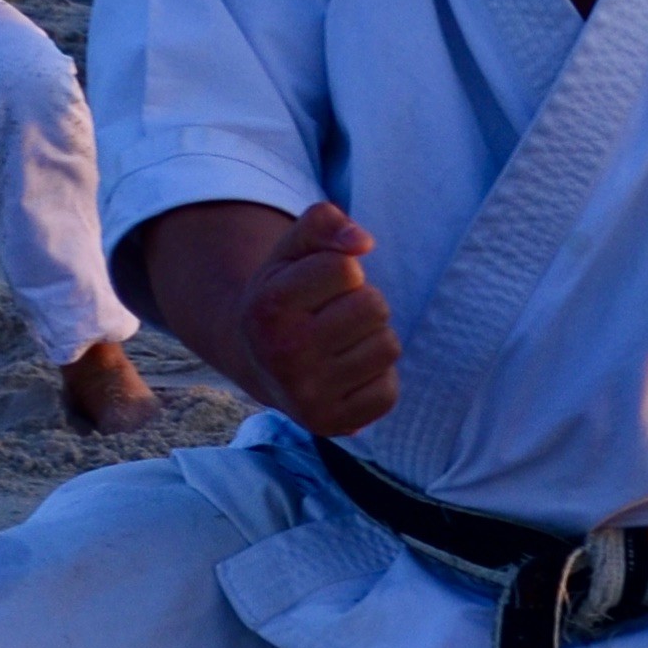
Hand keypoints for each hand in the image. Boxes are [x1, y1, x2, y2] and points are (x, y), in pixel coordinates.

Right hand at [242, 201, 401, 432]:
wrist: (258, 363)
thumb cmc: (284, 294)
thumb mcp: (291, 249)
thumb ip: (323, 222)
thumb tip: (363, 243)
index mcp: (270, 306)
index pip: (346, 268)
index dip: (344, 270)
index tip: (321, 285)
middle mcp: (284, 354)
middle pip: (374, 307)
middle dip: (362, 303)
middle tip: (333, 315)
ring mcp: (307, 395)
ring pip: (388, 347)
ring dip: (372, 338)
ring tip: (340, 343)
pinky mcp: (330, 425)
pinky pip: (389, 391)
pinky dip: (376, 377)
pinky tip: (347, 373)